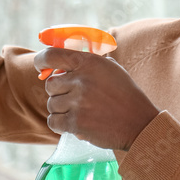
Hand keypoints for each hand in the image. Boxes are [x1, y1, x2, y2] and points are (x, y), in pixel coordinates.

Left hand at [33, 48, 159, 150]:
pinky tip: (74, 123)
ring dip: (61, 110)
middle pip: (50, 85)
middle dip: (58, 92)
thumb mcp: (110, 69)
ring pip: (51, 104)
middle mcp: (81, 80)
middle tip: (74, 98)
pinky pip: (53, 122)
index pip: (51, 55)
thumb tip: (59, 64)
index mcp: (89, 62)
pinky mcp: (76, 123)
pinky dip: (60, 124)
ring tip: (80, 112)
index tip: (40, 68)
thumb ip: (86, 63)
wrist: (139, 124)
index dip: (41, 61)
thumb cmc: (125, 95)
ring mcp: (78, 102)